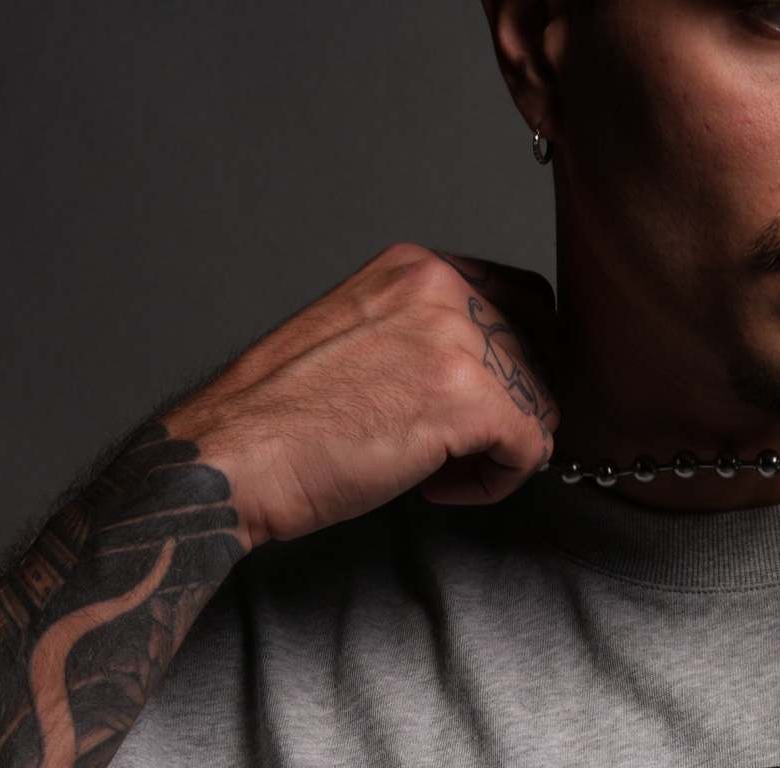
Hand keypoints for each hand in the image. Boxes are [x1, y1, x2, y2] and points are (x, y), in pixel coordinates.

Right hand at [165, 245, 559, 547]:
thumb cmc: (285, 417)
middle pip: (540, 352)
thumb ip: (424, 336)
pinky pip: (530, 447)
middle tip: (463, 448)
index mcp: (417, 267)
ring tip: (443, 471)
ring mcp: (457, 339)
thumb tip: (483, 375)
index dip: (520, 361)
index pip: (522, 299)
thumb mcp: (363, 337)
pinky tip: (439, 488)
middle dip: (513, 408)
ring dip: (502, 450)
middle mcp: (443, 287)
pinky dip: (496, 483)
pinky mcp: (466, 399)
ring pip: (541, 402)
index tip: (485, 407)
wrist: (239, 454)